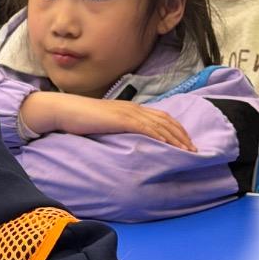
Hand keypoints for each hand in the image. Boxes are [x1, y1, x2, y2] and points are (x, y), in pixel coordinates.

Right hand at [21, 92, 196, 150]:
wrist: (63, 110)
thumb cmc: (79, 119)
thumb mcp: (104, 124)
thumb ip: (118, 129)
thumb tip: (128, 142)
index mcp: (130, 108)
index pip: (161, 117)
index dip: (176, 129)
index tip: (187, 142)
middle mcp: (132, 108)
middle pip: (166, 120)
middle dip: (183, 135)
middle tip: (195, 150)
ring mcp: (127, 112)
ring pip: (160, 124)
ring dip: (177, 138)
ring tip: (189, 151)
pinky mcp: (120, 119)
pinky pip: (147, 128)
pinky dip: (162, 136)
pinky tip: (170, 146)